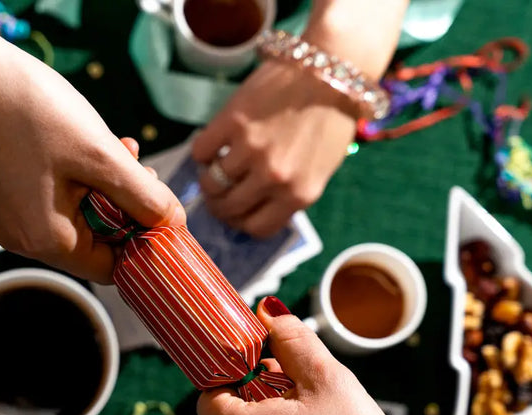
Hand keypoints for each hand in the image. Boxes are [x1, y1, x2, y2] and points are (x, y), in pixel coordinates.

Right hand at [0, 19, 184, 282]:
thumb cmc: (30, 111)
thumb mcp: (100, 154)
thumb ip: (143, 196)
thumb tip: (173, 224)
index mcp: (47, 241)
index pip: (113, 268)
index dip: (145, 243)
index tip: (165, 208)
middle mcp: (25, 239)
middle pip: (97, 243)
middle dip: (126, 207)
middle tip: (141, 164)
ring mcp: (12, 218)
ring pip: (80, 219)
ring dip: (107, 188)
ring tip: (117, 146)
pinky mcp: (6, 194)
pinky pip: (56, 201)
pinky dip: (81, 179)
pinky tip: (90, 145)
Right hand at [192, 61, 356, 237]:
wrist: (330, 70)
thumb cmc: (330, 120)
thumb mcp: (319, 169)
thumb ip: (288, 192)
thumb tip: (254, 206)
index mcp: (299, 195)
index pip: (255, 228)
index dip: (240, 222)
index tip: (235, 211)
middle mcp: (273, 178)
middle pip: (228, 208)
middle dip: (219, 204)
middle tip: (217, 191)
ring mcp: (250, 150)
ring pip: (211, 182)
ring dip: (208, 177)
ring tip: (215, 165)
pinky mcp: (231, 123)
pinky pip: (201, 151)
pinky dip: (202, 152)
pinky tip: (213, 144)